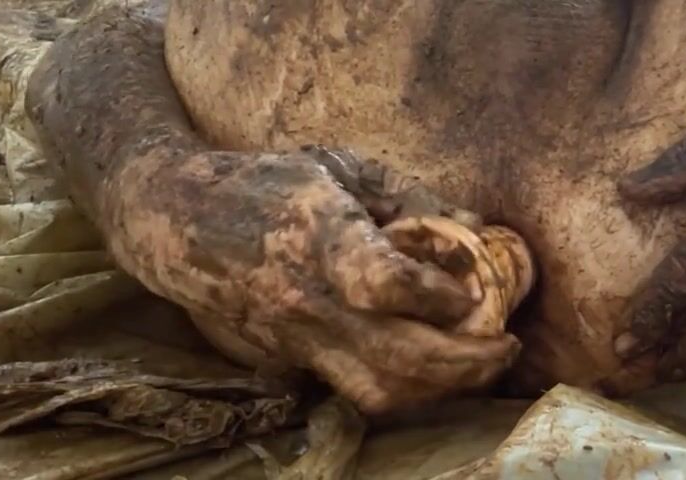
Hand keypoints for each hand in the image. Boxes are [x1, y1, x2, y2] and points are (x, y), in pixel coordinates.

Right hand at [109, 146, 518, 413]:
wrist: (181, 227)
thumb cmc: (265, 183)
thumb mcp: (336, 165)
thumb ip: (408, 194)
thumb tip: (475, 224)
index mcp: (318, 236)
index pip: (384, 282)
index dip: (437, 294)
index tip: (474, 292)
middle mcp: (307, 298)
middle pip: (396, 356)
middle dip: (465, 362)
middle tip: (504, 347)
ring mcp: (296, 338)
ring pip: (379, 390)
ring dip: (441, 388)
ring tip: (479, 366)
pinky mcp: (291, 360)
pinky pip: (357, 391)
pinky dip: (406, 390)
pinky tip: (433, 372)